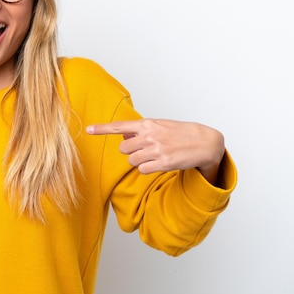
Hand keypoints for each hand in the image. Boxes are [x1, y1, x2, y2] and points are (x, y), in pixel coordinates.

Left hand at [86, 118, 224, 183]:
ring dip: (139, 162)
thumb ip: (140, 129)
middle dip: (131, 152)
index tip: (87, 130)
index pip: (119, 126)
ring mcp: (156, 150)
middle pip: (123, 149)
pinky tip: (159, 164)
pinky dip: (147, 169)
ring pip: (132, 161)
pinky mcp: (162, 163)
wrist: (205, 142)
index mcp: (148, 124)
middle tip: (145, 150)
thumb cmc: (181, 133)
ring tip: (154, 157)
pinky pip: (142, 170)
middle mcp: (150, 135)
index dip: (101, 129)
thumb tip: (122, 133)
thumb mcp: (160, 125)